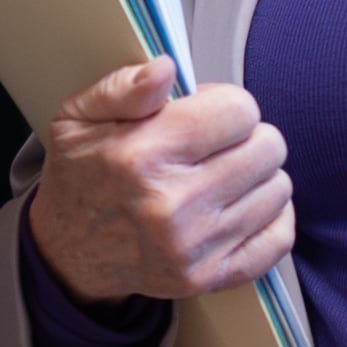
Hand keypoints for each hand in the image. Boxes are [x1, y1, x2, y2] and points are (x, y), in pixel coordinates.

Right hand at [28, 59, 296, 306]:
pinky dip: (271, 217)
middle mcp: (172, 205)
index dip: (226, 104)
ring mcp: (194, 247)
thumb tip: (167, 68)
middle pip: (268, 147)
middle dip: (247, 137)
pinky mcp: (209, 277)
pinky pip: (279, 237)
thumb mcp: (79, 117)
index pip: (239, 111)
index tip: (206, 114)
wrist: (67, 253)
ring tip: (223, 176)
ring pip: (278, 188)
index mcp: (143, 155)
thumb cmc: (81, 176)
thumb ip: (123, 86)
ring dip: (257, 176)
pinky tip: (244, 206)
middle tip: (217, 145)